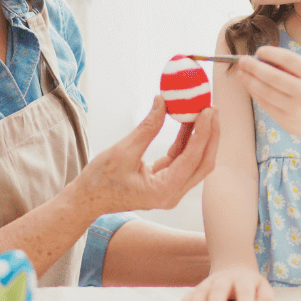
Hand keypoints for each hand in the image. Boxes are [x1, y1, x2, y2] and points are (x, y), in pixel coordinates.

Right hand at [74, 97, 219, 215]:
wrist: (88, 199)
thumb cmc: (101, 180)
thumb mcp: (124, 150)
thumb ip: (148, 127)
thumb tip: (163, 101)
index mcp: (164, 191)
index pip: (192, 159)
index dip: (203, 133)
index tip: (207, 111)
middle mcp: (172, 193)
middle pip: (202, 163)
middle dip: (210, 136)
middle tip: (212, 109)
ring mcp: (170, 189)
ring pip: (195, 161)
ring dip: (200, 137)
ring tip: (204, 112)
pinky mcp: (165, 181)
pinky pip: (182, 159)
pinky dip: (186, 141)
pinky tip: (186, 122)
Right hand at [178, 264, 272, 300]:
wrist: (235, 268)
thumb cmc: (251, 286)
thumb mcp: (263, 289)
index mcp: (243, 279)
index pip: (245, 292)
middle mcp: (224, 279)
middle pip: (219, 290)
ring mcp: (210, 282)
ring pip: (201, 291)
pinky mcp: (199, 287)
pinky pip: (190, 294)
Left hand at [235, 46, 300, 144]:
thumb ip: (289, 68)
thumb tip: (259, 59)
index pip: (289, 60)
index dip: (272, 53)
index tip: (259, 50)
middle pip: (274, 77)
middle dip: (254, 67)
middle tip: (242, 60)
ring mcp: (294, 108)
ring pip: (266, 92)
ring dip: (250, 81)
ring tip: (241, 73)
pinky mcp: (286, 120)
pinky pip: (265, 104)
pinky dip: (254, 93)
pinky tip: (249, 85)